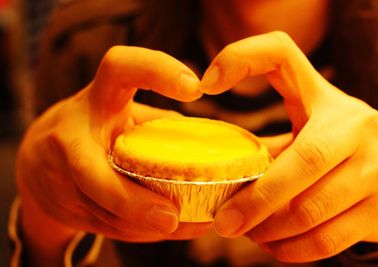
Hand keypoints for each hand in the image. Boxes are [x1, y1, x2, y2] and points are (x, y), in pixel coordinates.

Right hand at [17, 46, 209, 264]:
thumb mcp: (119, 112)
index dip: (157, 71)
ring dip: (144, 225)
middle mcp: (72, 134)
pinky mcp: (62, 207)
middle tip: (172, 216)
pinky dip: (139, 232)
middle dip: (130, 200)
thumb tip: (212, 140)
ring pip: (102, 211)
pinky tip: (171, 231)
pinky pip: (105, 227)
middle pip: (91, 172)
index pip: (121, 68)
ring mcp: (59, 176)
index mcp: (98, 98)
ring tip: (189, 226)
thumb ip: (158, 124)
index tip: (195, 89)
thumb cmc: (95, 128)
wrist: (37, 160)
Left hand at [200, 32, 377, 261]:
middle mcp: (356, 126)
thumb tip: (220, 179)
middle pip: (300, 162)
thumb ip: (272, 146)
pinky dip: (291, 250)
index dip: (242, 58)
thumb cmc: (340, 148)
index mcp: (325, 99)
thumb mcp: (313, 130)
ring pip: (309, 210)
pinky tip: (273, 246)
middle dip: (255, 200)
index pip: (280, 54)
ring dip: (269, 229)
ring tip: (247, 233)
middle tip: (223, 222)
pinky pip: (326, 241)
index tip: (207, 84)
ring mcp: (377, 168)